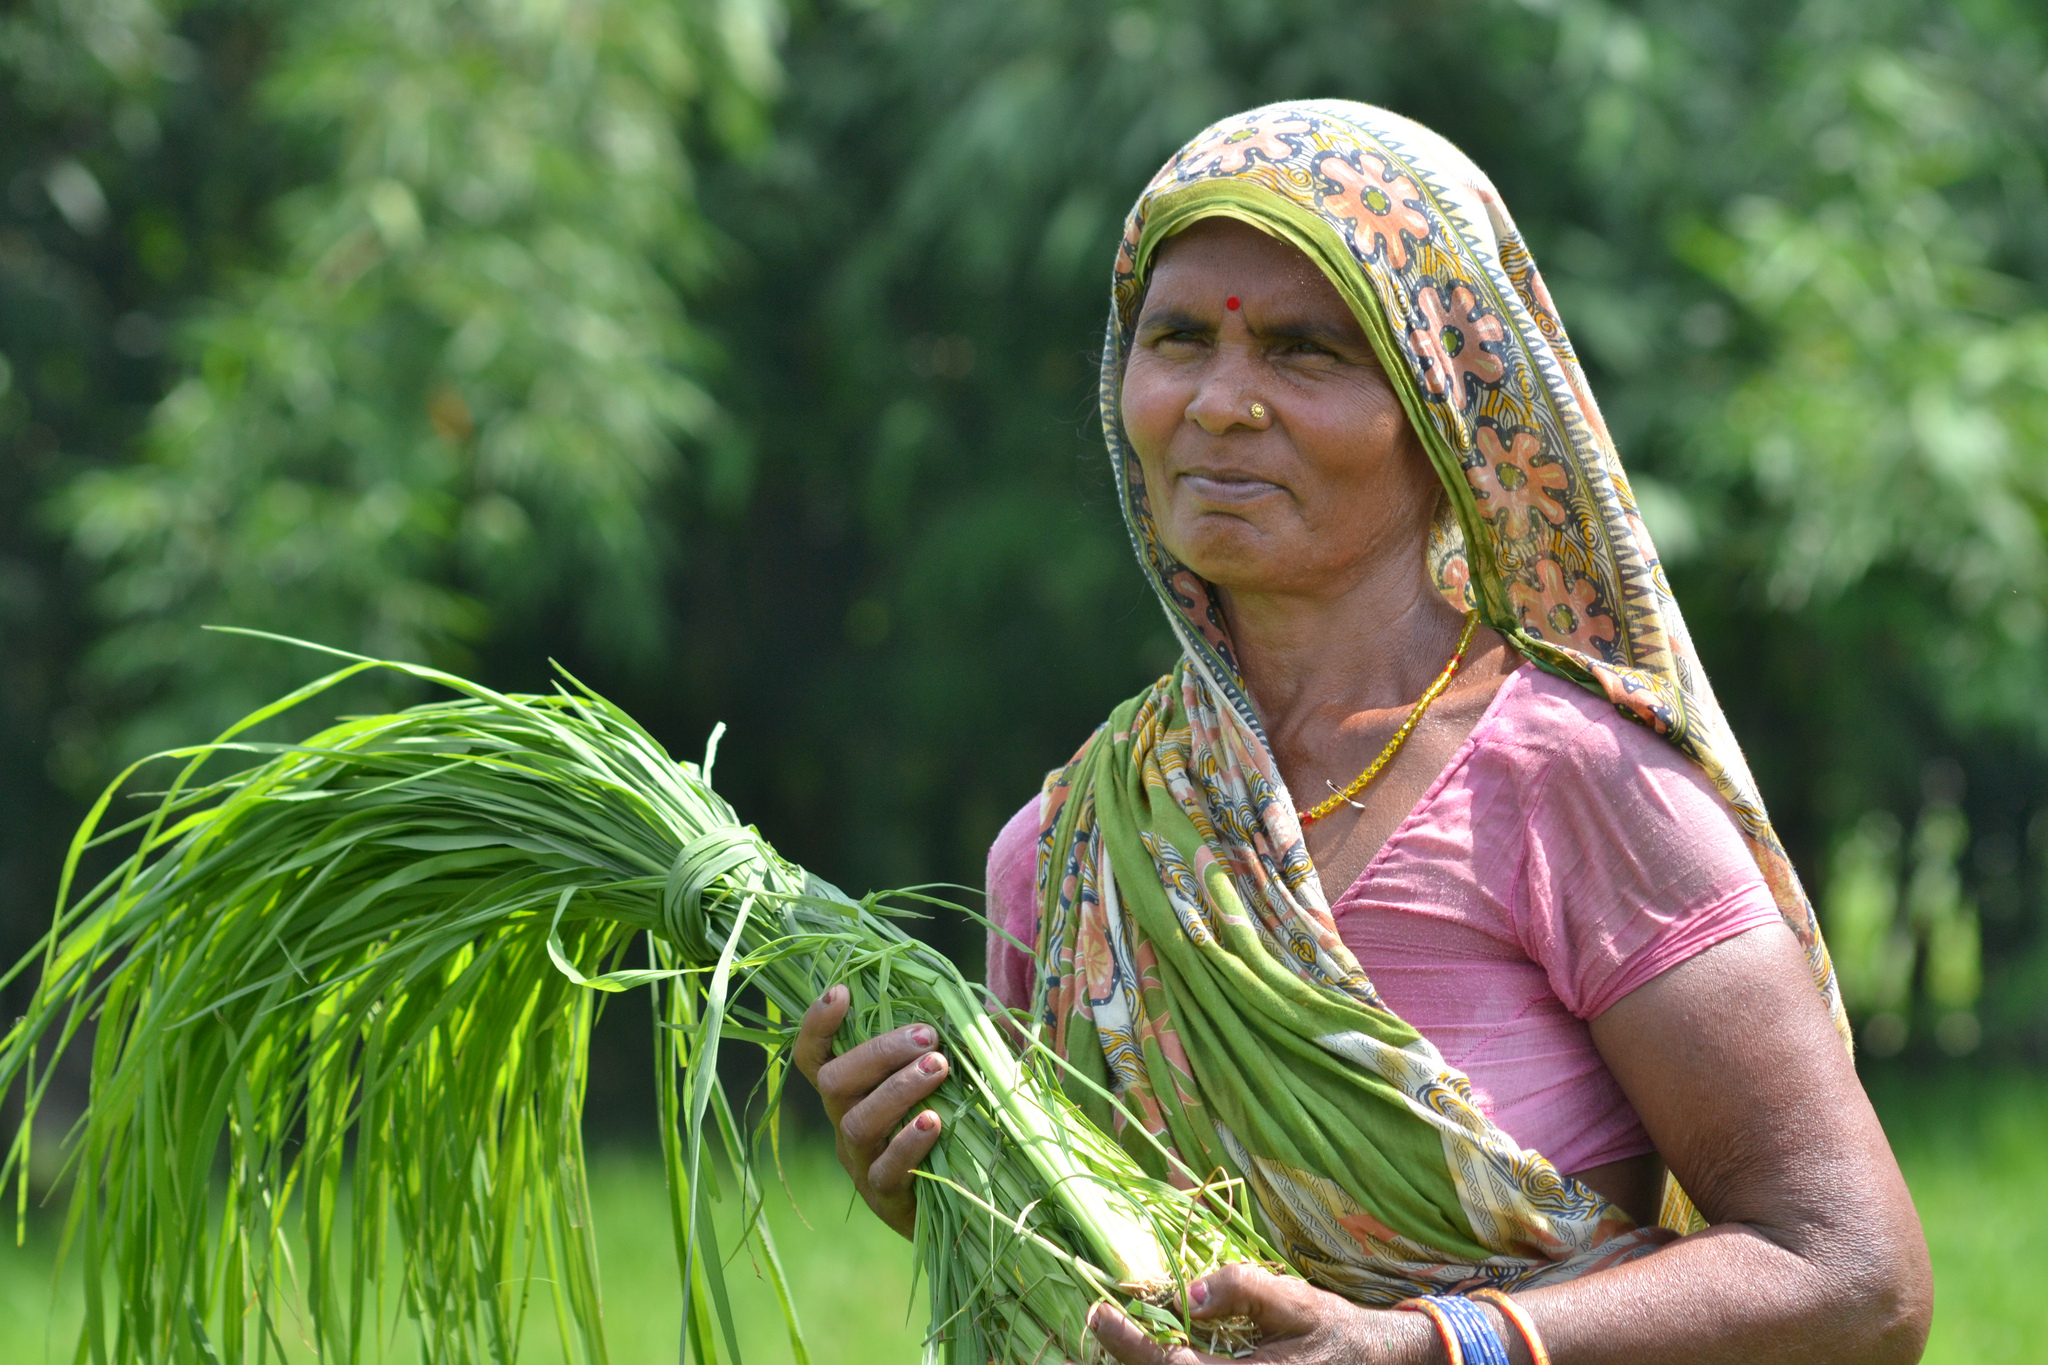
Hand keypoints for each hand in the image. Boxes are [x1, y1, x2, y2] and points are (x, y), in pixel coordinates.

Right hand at [791, 984, 948, 1238]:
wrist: (956, 1208)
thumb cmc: (948, 1128)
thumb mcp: (945, 1083)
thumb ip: (958, 1049)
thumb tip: (998, 1016)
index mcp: (851, 1091)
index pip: (814, 1056)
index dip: (817, 1025)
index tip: (841, 992)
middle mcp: (844, 1122)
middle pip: (834, 1082)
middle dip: (879, 1052)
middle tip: (928, 1035)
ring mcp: (861, 1162)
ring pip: (858, 1122)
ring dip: (897, 1089)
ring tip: (938, 1067)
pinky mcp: (885, 1198)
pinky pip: (886, 1170)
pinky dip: (908, 1143)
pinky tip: (935, 1122)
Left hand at [1087, 1264, 1435, 1364]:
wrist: (1370, 1362)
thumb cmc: (1332, 1329)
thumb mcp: (1295, 1300)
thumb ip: (1245, 1290)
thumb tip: (1188, 1294)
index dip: (1129, 1342)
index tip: (1098, 1311)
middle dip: (1123, 1359)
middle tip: (1086, 1331)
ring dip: (1140, 1363)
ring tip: (1102, 1342)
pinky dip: (1164, 1364)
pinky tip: (1144, 1350)